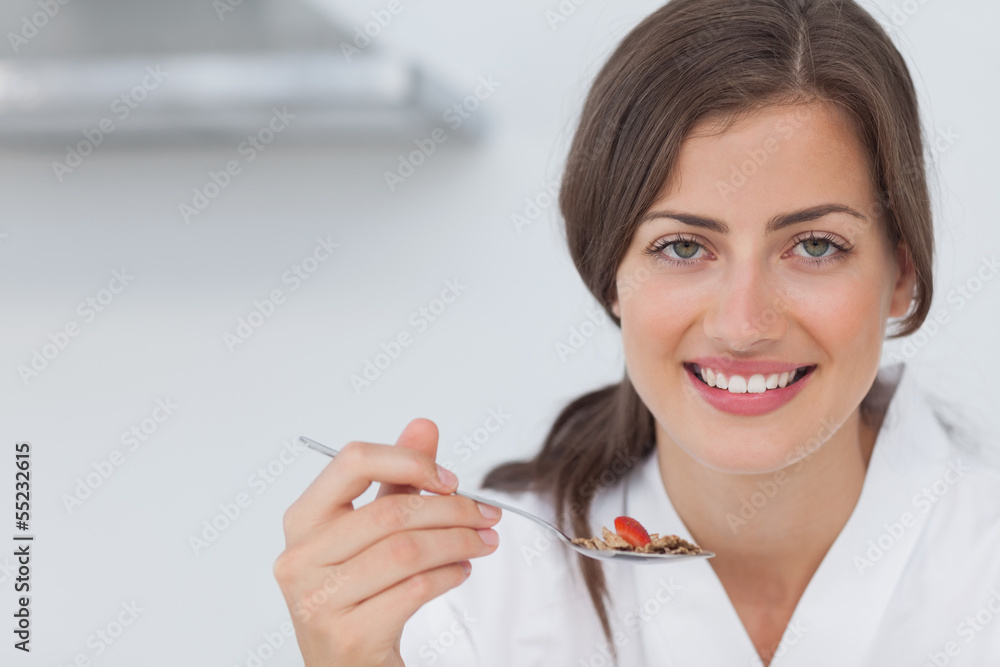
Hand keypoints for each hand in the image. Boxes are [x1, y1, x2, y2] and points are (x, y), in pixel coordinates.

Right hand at [273, 418, 500, 665]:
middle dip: (451, 510)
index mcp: (302, 520)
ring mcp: (318, 600)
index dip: (409, 461)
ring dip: (459, 542)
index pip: (352, 461)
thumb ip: (397, 478)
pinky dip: (449, 575)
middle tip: (487, 514)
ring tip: (482, 542)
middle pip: (390, 511)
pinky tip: (461, 571)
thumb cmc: (360, 592)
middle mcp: (299, 557)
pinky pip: (413, 590)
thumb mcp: (375, 530)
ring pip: (406, 552)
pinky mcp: (347, 636)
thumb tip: (424, 426)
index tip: (449, 479)